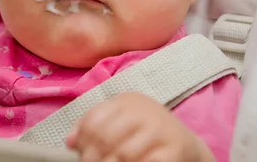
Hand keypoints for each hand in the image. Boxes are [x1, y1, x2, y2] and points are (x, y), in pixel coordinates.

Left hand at [67, 92, 214, 161]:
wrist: (186, 145)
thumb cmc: (145, 134)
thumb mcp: (120, 123)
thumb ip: (94, 126)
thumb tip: (70, 141)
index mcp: (127, 101)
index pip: (94, 119)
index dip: (83, 140)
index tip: (80, 154)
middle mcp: (144, 111)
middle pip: (105, 136)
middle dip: (92, 158)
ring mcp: (160, 130)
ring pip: (123, 154)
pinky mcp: (174, 150)